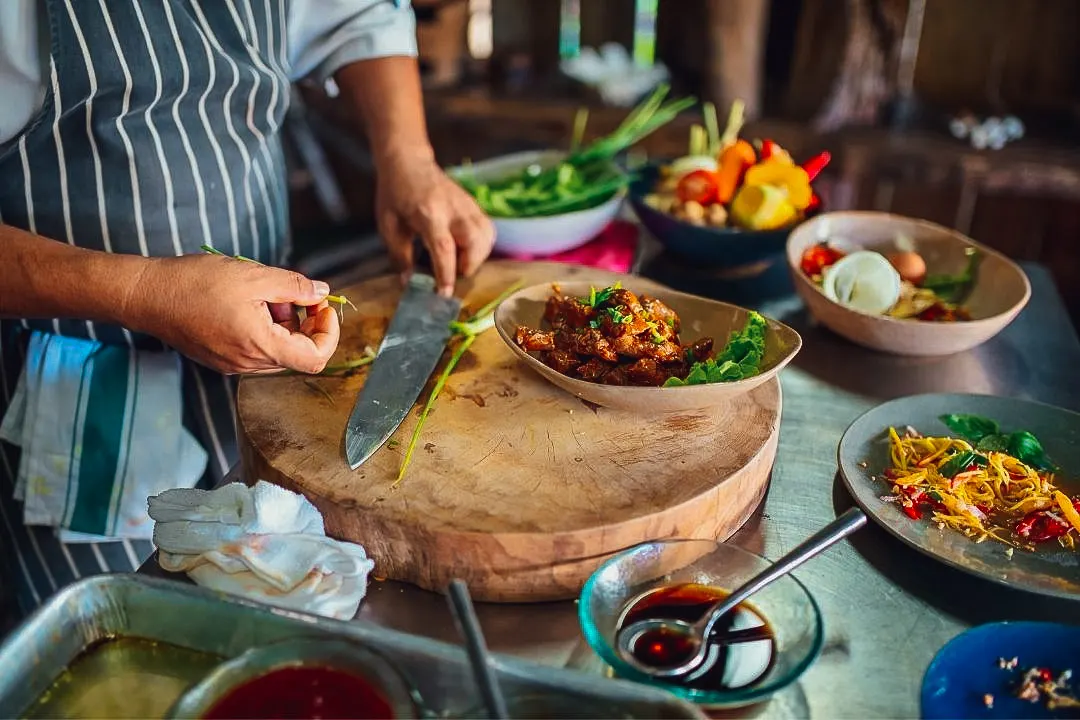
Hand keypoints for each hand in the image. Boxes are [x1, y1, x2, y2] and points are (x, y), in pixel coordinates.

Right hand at [124, 255, 340, 374]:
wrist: (146, 294)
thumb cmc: (195, 283)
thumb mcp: (254, 276)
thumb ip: (294, 286)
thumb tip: (322, 293)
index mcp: (260, 346)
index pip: (315, 358)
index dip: (328, 333)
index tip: (323, 307)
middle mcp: (248, 364)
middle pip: (297, 353)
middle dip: (305, 322)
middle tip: (294, 292)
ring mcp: (232, 364)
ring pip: (277, 349)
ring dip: (284, 323)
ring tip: (264, 294)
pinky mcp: (221, 358)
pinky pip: (256, 348)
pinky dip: (264, 327)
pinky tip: (247, 302)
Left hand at [376, 148, 494, 295]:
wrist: (408, 162)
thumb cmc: (395, 194)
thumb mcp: (388, 225)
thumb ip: (400, 255)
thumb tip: (409, 283)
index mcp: (428, 213)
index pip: (444, 247)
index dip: (446, 274)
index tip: (444, 294)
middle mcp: (453, 208)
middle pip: (475, 240)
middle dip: (469, 265)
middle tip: (454, 273)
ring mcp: (467, 204)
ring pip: (486, 235)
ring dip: (478, 256)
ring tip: (461, 262)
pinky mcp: (474, 205)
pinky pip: (487, 229)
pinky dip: (482, 245)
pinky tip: (467, 250)